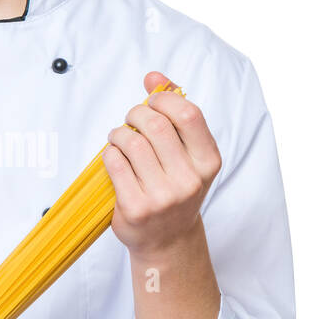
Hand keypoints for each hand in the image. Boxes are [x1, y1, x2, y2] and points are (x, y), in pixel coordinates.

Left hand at [101, 70, 221, 258]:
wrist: (168, 240)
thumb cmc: (175, 188)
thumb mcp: (187, 154)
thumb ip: (174, 112)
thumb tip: (154, 78)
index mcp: (207, 162)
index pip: (188, 114)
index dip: (164, 99)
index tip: (151, 101)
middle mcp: (189, 180)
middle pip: (156, 125)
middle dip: (136, 114)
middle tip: (130, 120)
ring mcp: (163, 197)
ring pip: (132, 143)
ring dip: (119, 133)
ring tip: (120, 139)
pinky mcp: (136, 208)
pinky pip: (116, 163)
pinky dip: (110, 153)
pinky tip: (115, 157)